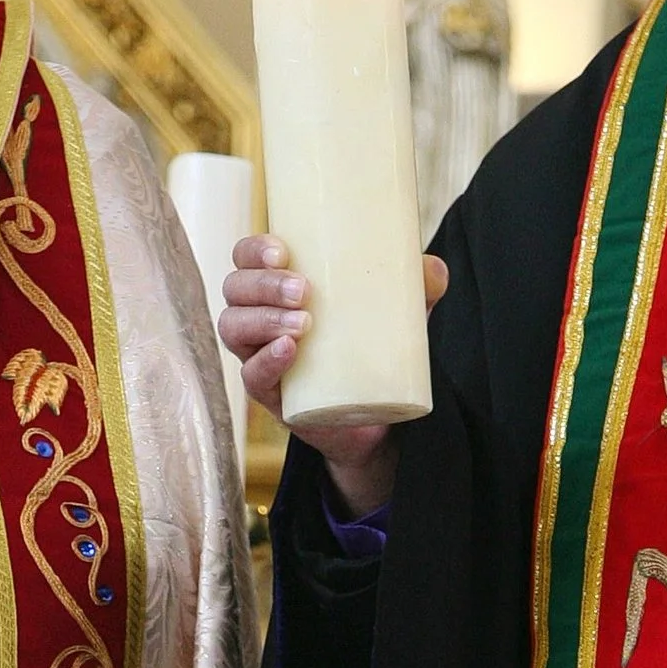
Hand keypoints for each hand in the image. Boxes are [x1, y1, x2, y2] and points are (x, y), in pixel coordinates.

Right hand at [218, 234, 448, 521]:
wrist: (373, 418)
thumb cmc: (371, 348)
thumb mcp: (397, 315)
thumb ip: (417, 288)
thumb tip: (432, 267)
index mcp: (276, 289)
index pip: (245, 259)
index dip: (253, 250)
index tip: (282, 250)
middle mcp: (258, 319)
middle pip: (235, 290)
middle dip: (263, 284)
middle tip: (304, 290)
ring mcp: (259, 357)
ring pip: (234, 328)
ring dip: (263, 319)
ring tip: (304, 323)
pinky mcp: (271, 395)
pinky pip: (251, 377)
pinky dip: (266, 361)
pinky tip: (288, 350)